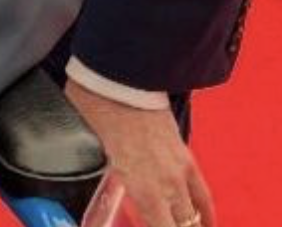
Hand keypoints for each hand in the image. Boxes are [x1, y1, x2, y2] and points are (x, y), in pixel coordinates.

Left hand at [65, 81, 214, 226]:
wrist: (121, 71)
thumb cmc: (97, 106)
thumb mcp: (84, 144)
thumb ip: (90, 172)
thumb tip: (75, 182)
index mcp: (143, 186)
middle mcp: (167, 183)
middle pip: (181, 225)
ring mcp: (179, 168)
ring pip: (193, 214)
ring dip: (189, 225)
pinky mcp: (184, 152)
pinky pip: (202, 192)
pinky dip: (205, 213)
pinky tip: (206, 223)